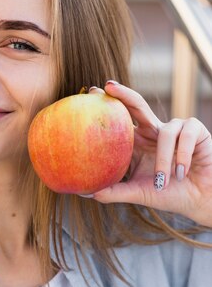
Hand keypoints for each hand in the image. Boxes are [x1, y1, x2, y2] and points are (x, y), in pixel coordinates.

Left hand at [86, 81, 211, 227]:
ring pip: (164, 133)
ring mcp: (175, 128)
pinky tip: (181, 173)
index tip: (92, 92)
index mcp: (138, 142)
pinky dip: (181, 156)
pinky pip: (184, 136)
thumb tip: (86, 193)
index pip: (121, 119)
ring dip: (163, 161)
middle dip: (124, 94)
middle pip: (138, 105)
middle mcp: (154, 131)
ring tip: (163, 181)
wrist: (199, 200)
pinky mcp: (195, 130)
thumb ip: (114, 191)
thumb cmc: (169, 193)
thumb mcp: (138, 192)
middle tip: (108, 87)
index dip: (109, 104)